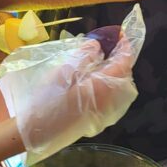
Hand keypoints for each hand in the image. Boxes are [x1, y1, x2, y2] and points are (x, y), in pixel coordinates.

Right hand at [11, 34, 137, 163]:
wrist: (40, 133)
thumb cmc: (51, 99)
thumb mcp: (65, 71)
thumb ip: (84, 56)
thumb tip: (97, 46)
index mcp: (106, 85)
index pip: (125, 61)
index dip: (125, 46)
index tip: (120, 34)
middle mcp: (113, 100)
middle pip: (125, 75)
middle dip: (121, 59)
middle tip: (107, 47)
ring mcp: (108, 113)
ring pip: (120, 89)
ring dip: (115, 73)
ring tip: (100, 63)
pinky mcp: (101, 121)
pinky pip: (113, 99)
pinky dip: (109, 86)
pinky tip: (93, 82)